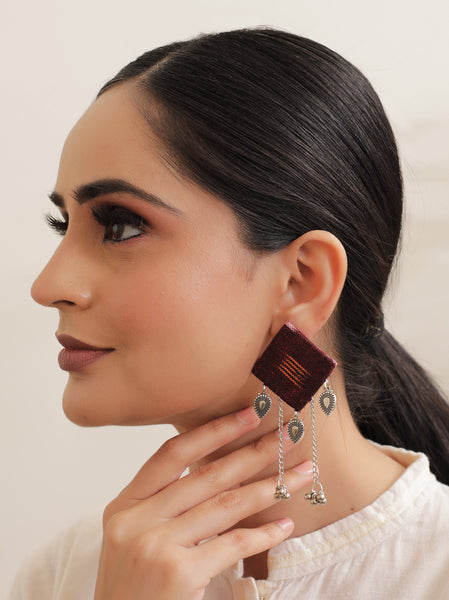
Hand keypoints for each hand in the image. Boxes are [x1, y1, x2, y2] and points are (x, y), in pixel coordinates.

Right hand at [93, 407, 312, 599]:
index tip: (246, 415)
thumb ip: (167, 505)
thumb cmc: (134, 589)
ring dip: (271, 487)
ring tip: (301, 474)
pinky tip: (285, 525)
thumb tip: (226, 471)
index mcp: (125, 505)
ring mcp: (155, 545)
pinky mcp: (178, 573)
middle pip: (207, 475)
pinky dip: (263, 535)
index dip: (213, 431)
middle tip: (287, 436)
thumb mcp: (136, 537)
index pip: (172, 454)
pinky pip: (233, 544)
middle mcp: (137, 520)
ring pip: (226, 505)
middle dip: (254, 452)